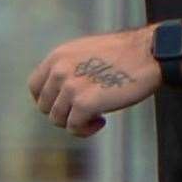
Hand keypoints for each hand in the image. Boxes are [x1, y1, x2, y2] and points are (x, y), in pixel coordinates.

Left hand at [27, 28, 160, 136]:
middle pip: (45, 106)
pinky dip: (86, 130)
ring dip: (76, 123)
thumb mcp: (86, 51)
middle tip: (84, 113)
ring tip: (96, 116)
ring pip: (58, 120)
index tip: (61, 105)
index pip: (34, 86)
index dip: (46, 100)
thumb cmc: (124, 54)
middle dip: (63, 113)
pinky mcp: (84, 103)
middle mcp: (59, 70)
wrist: (147, 53)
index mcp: (58, 56)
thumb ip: (69, 67)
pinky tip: (101, 121)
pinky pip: (74, 127)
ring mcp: (70, 87)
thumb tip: (61, 90)